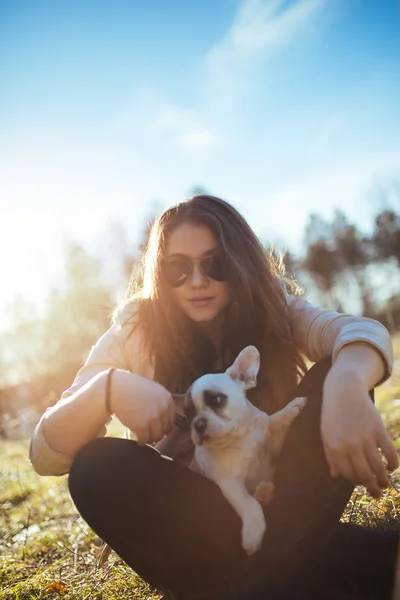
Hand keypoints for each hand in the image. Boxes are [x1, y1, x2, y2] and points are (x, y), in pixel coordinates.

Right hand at [110, 371, 175, 444]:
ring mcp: (153, 417)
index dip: (166, 427)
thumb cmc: (131, 388)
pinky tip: (137, 441)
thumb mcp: (152, 390)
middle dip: (157, 434)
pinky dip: (141, 442)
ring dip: (150, 439)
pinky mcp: (142, 426)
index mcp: (167, 398)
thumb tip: (165, 424)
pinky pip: (145, 439)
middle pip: (164, 428)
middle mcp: (163, 408)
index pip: (172, 419)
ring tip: (144, 439)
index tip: (162, 432)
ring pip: (156, 436)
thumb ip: (160, 403)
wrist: (115, 389)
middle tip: (150, 436)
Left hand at [321, 369, 397, 497]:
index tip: (361, 483)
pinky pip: (389, 453)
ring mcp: (366, 438)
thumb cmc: (333, 414)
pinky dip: (393, 464)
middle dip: (372, 488)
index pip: (348, 474)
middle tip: (377, 494)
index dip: (356, 481)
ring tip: (385, 484)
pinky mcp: (379, 430)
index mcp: (335, 448)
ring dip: (384, 480)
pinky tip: (392, 467)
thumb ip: (330, 456)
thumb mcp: (326, 434)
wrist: (344, 390)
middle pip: (365, 474)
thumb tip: (335, 476)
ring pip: (378, 467)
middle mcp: (350, 445)